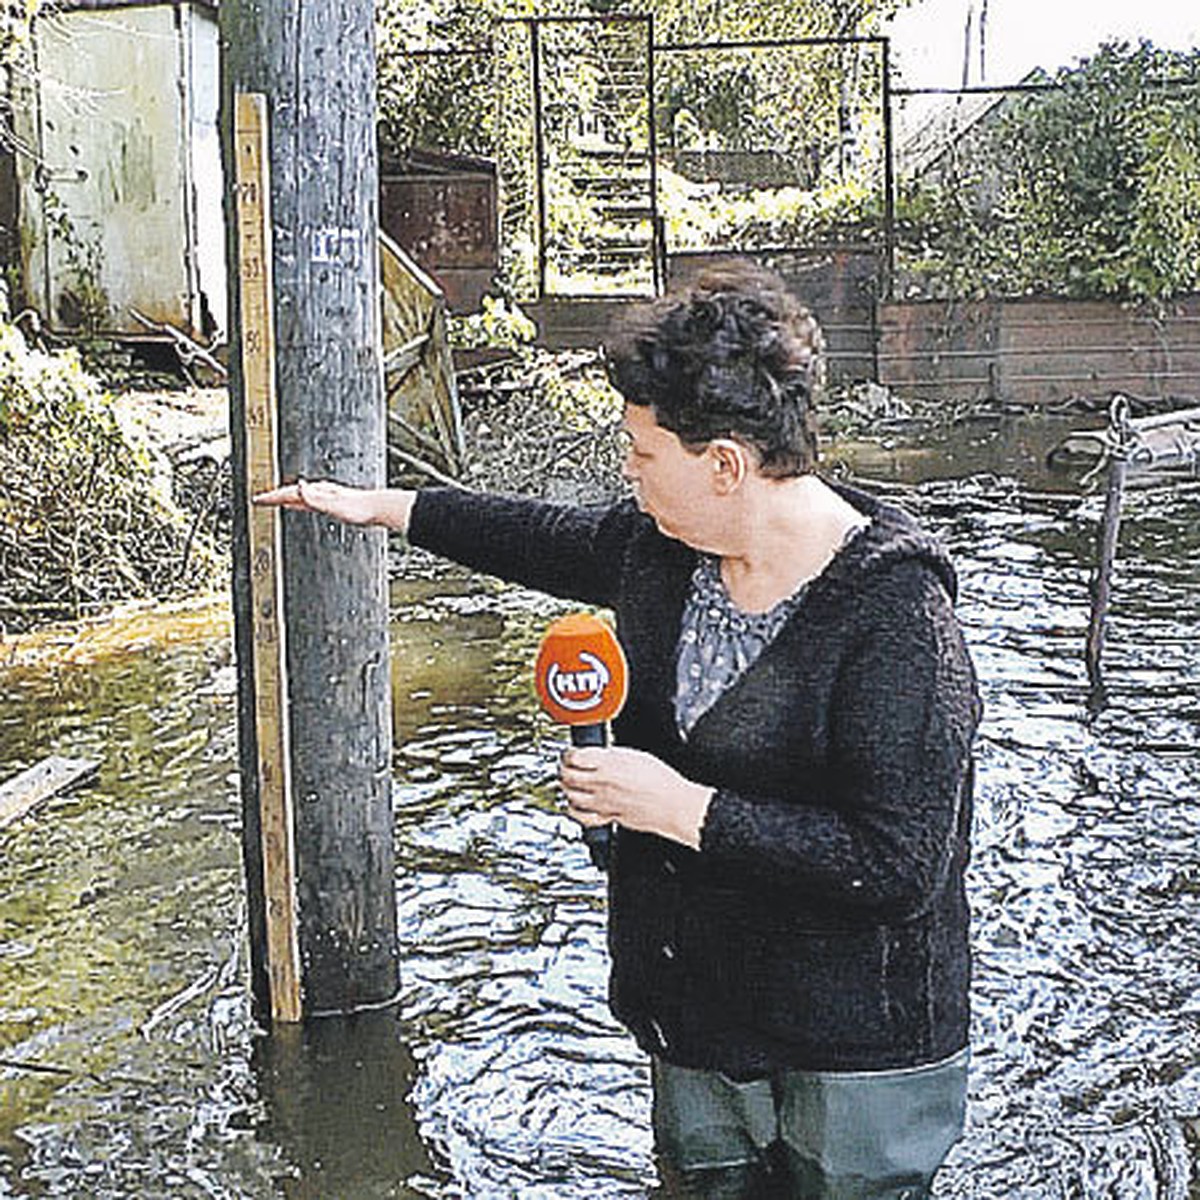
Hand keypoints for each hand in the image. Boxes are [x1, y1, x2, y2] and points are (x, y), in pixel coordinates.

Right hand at [252, 480, 414, 530]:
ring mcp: (327, 495)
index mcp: (318, 491)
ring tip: (276, 500)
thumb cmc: (359, 509)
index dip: (273, 496)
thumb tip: (299, 486)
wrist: (376, 508)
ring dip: (286, 497)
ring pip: (300, 494)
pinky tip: (302, 503)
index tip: (258, 499)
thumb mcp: (333, 505)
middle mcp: (321, 490)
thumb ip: (315, 497)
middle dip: (275, 495)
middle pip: (292, 491)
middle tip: (261, 499)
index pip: (289, 492)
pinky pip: (309, 499)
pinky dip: (300, 500)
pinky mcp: (333, 501)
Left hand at [558, 746, 712, 849]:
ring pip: (571, 796)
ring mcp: (603, 802)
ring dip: (567, 788)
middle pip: (567, 776)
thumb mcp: (636, 755)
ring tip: (570, 784)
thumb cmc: (662, 780)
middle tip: (566, 767)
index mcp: (608, 763)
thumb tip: (600, 756)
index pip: (574, 756)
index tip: (570, 753)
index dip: (569, 753)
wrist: (674, 805)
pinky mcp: (609, 817)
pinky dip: (575, 810)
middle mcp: (601, 783)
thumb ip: (612, 756)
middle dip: (563, 770)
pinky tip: (576, 806)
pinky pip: (583, 817)